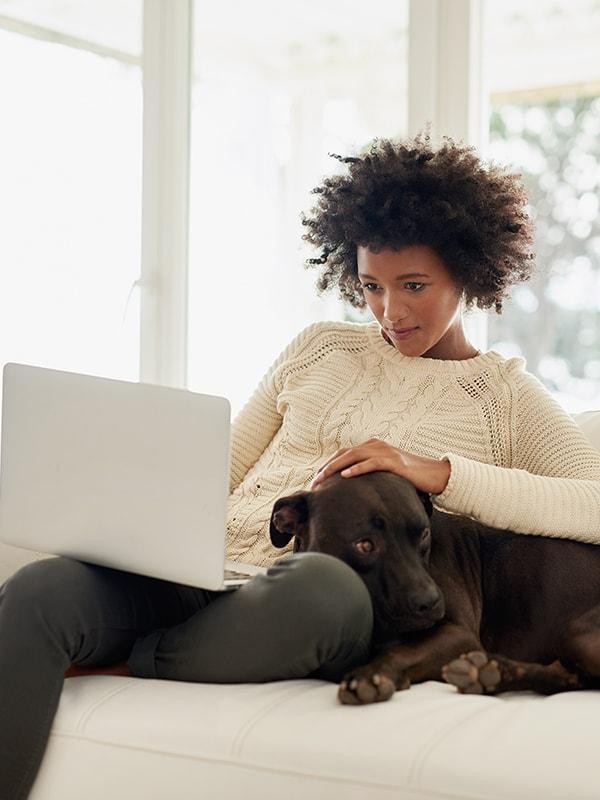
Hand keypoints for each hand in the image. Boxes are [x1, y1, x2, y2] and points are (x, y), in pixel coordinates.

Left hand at [311, 438, 450, 494]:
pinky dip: (357, 468)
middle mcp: (376, 445)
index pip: (344, 454)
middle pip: (344, 453)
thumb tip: (353, 491)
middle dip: (327, 467)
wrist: (436, 474)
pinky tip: (345, 475)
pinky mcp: (395, 462)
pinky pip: (372, 463)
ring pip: (353, 456)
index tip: (316, 479)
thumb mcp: (387, 474)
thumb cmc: (411, 477)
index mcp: (373, 447)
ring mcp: (386, 452)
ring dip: (335, 467)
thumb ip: (371, 476)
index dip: (328, 465)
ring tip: (322, 479)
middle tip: (314, 482)